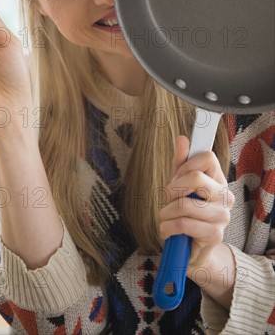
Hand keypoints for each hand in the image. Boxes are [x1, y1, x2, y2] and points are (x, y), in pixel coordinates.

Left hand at [159, 136, 234, 272]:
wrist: (191, 252)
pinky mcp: (215, 235)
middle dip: (172, 190)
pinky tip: (168, 231)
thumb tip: (183, 139)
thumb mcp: (180, 187)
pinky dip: (167, 228)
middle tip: (168, 201)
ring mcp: (222, 216)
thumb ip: (181, 164)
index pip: (207, 157)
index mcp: (218, 180)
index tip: (178, 177)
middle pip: (195, 177)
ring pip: (184, 204)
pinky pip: (182, 224)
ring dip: (165, 213)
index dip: (186, 165)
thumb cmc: (185, 215)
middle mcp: (225, 196)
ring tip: (166, 219)